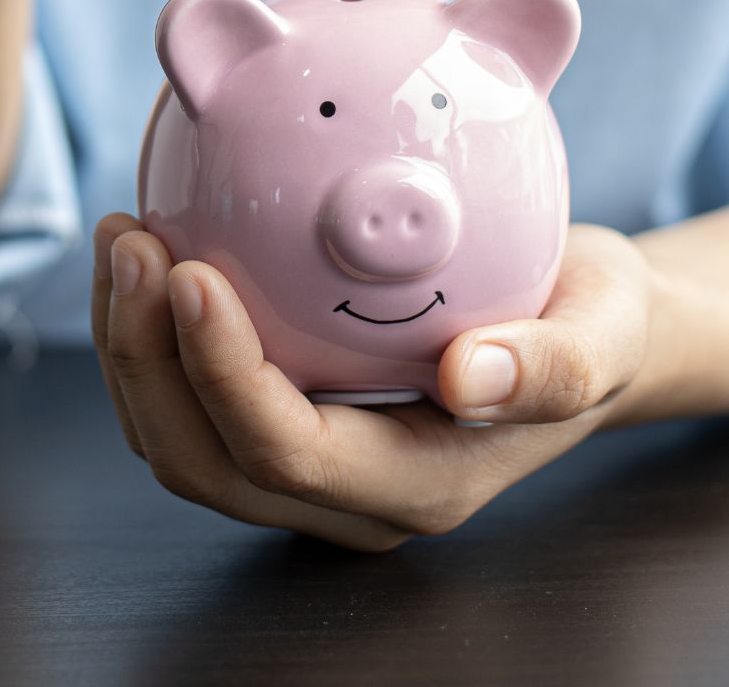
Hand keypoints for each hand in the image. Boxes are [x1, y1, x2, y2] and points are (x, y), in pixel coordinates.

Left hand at [91, 216, 663, 550]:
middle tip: (132, 241)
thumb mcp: (605, 329)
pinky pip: (189, 399)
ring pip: (179, 440)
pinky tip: (151, 244)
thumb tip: (472, 378)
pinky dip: (153, 333)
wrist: (578, 325)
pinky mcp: (283, 423)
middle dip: (146, 360)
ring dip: (131, 346)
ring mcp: (308, 468)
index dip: (223, 374)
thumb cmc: (590, 321)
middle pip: (205, 461)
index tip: (192, 271)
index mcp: (416, 486)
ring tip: (123, 234)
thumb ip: (555, 364)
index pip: (287, 451)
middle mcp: (347, 495)